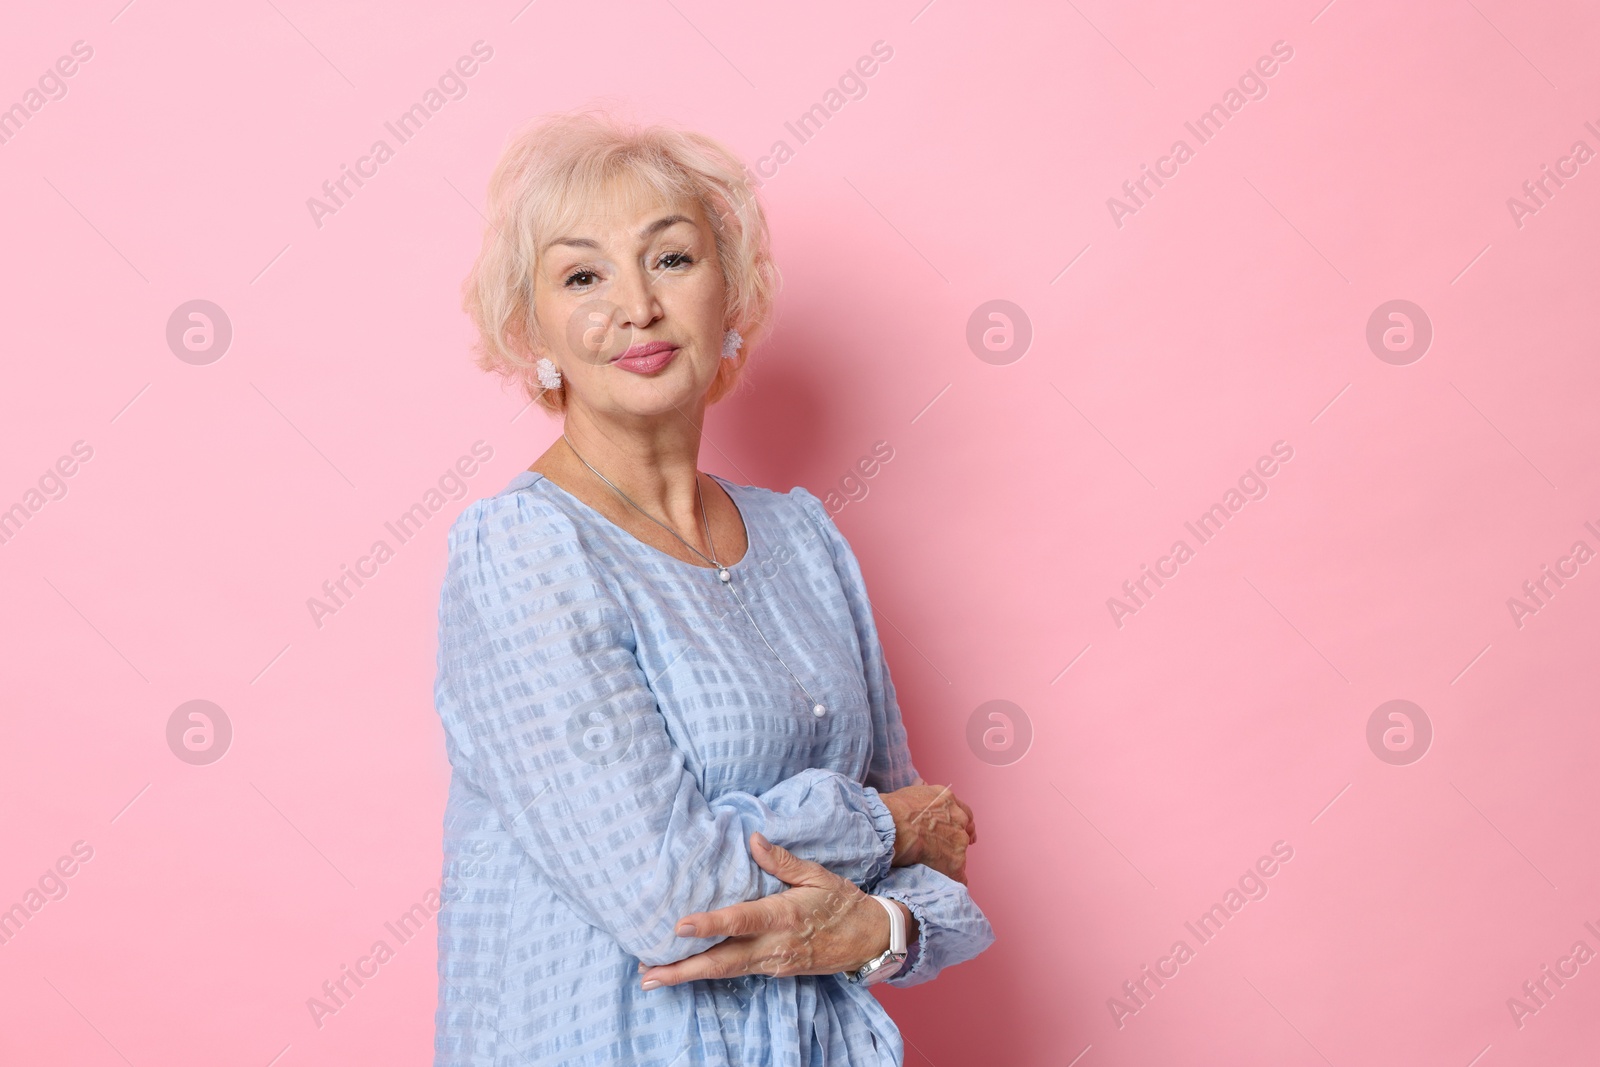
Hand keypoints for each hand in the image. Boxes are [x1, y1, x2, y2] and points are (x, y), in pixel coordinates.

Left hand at [638, 833, 913, 989]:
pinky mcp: (774, 972)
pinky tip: (686, 971)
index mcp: (784, 916)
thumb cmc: (842, 902)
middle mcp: (774, 945)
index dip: (709, 925)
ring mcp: (774, 963)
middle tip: (648, 973)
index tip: (680, 925)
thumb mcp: (816, 874)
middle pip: (723, 961)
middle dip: (684, 969)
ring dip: (689, 976)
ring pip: (725, 972)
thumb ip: (781, 860)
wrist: (870, 939)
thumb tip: (751, 838)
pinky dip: (709, 973)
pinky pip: (736, 973)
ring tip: (653, 977)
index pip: (741, 921)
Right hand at [879, 781, 974, 883]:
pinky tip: (941, 883)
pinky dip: (951, 880)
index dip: (959, 825)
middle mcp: (958, 818)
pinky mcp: (955, 862)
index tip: (956, 833)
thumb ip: (925, 802)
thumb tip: (920, 807)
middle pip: (964, 834)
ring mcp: (959, 841)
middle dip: (954, 842)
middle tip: (940, 850)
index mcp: (947, 799)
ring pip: (961, 856)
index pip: (963, 813)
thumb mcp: (912, 794)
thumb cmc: (891, 810)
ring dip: (950, 861)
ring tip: (932, 867)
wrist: (891, 826)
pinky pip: (959, 877)